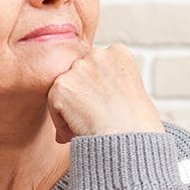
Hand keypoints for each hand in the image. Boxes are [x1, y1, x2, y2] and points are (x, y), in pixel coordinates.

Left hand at [47, 44, 163, 142]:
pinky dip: (60, 121)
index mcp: (118, 53)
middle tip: (93, 119)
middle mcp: (97, 55)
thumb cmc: (136, 124)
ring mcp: (77, 69)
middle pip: (77, 75)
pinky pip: (53, 104)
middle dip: (82, 96)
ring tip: (86, 127)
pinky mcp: (61, 85)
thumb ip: (109, 84)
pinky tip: (75, 133)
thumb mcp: (131, 92)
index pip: (96, 67)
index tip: (105, 108)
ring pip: (64, 90)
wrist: (128, 136)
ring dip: (70, 109)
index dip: (97, 90)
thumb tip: (83, 98)